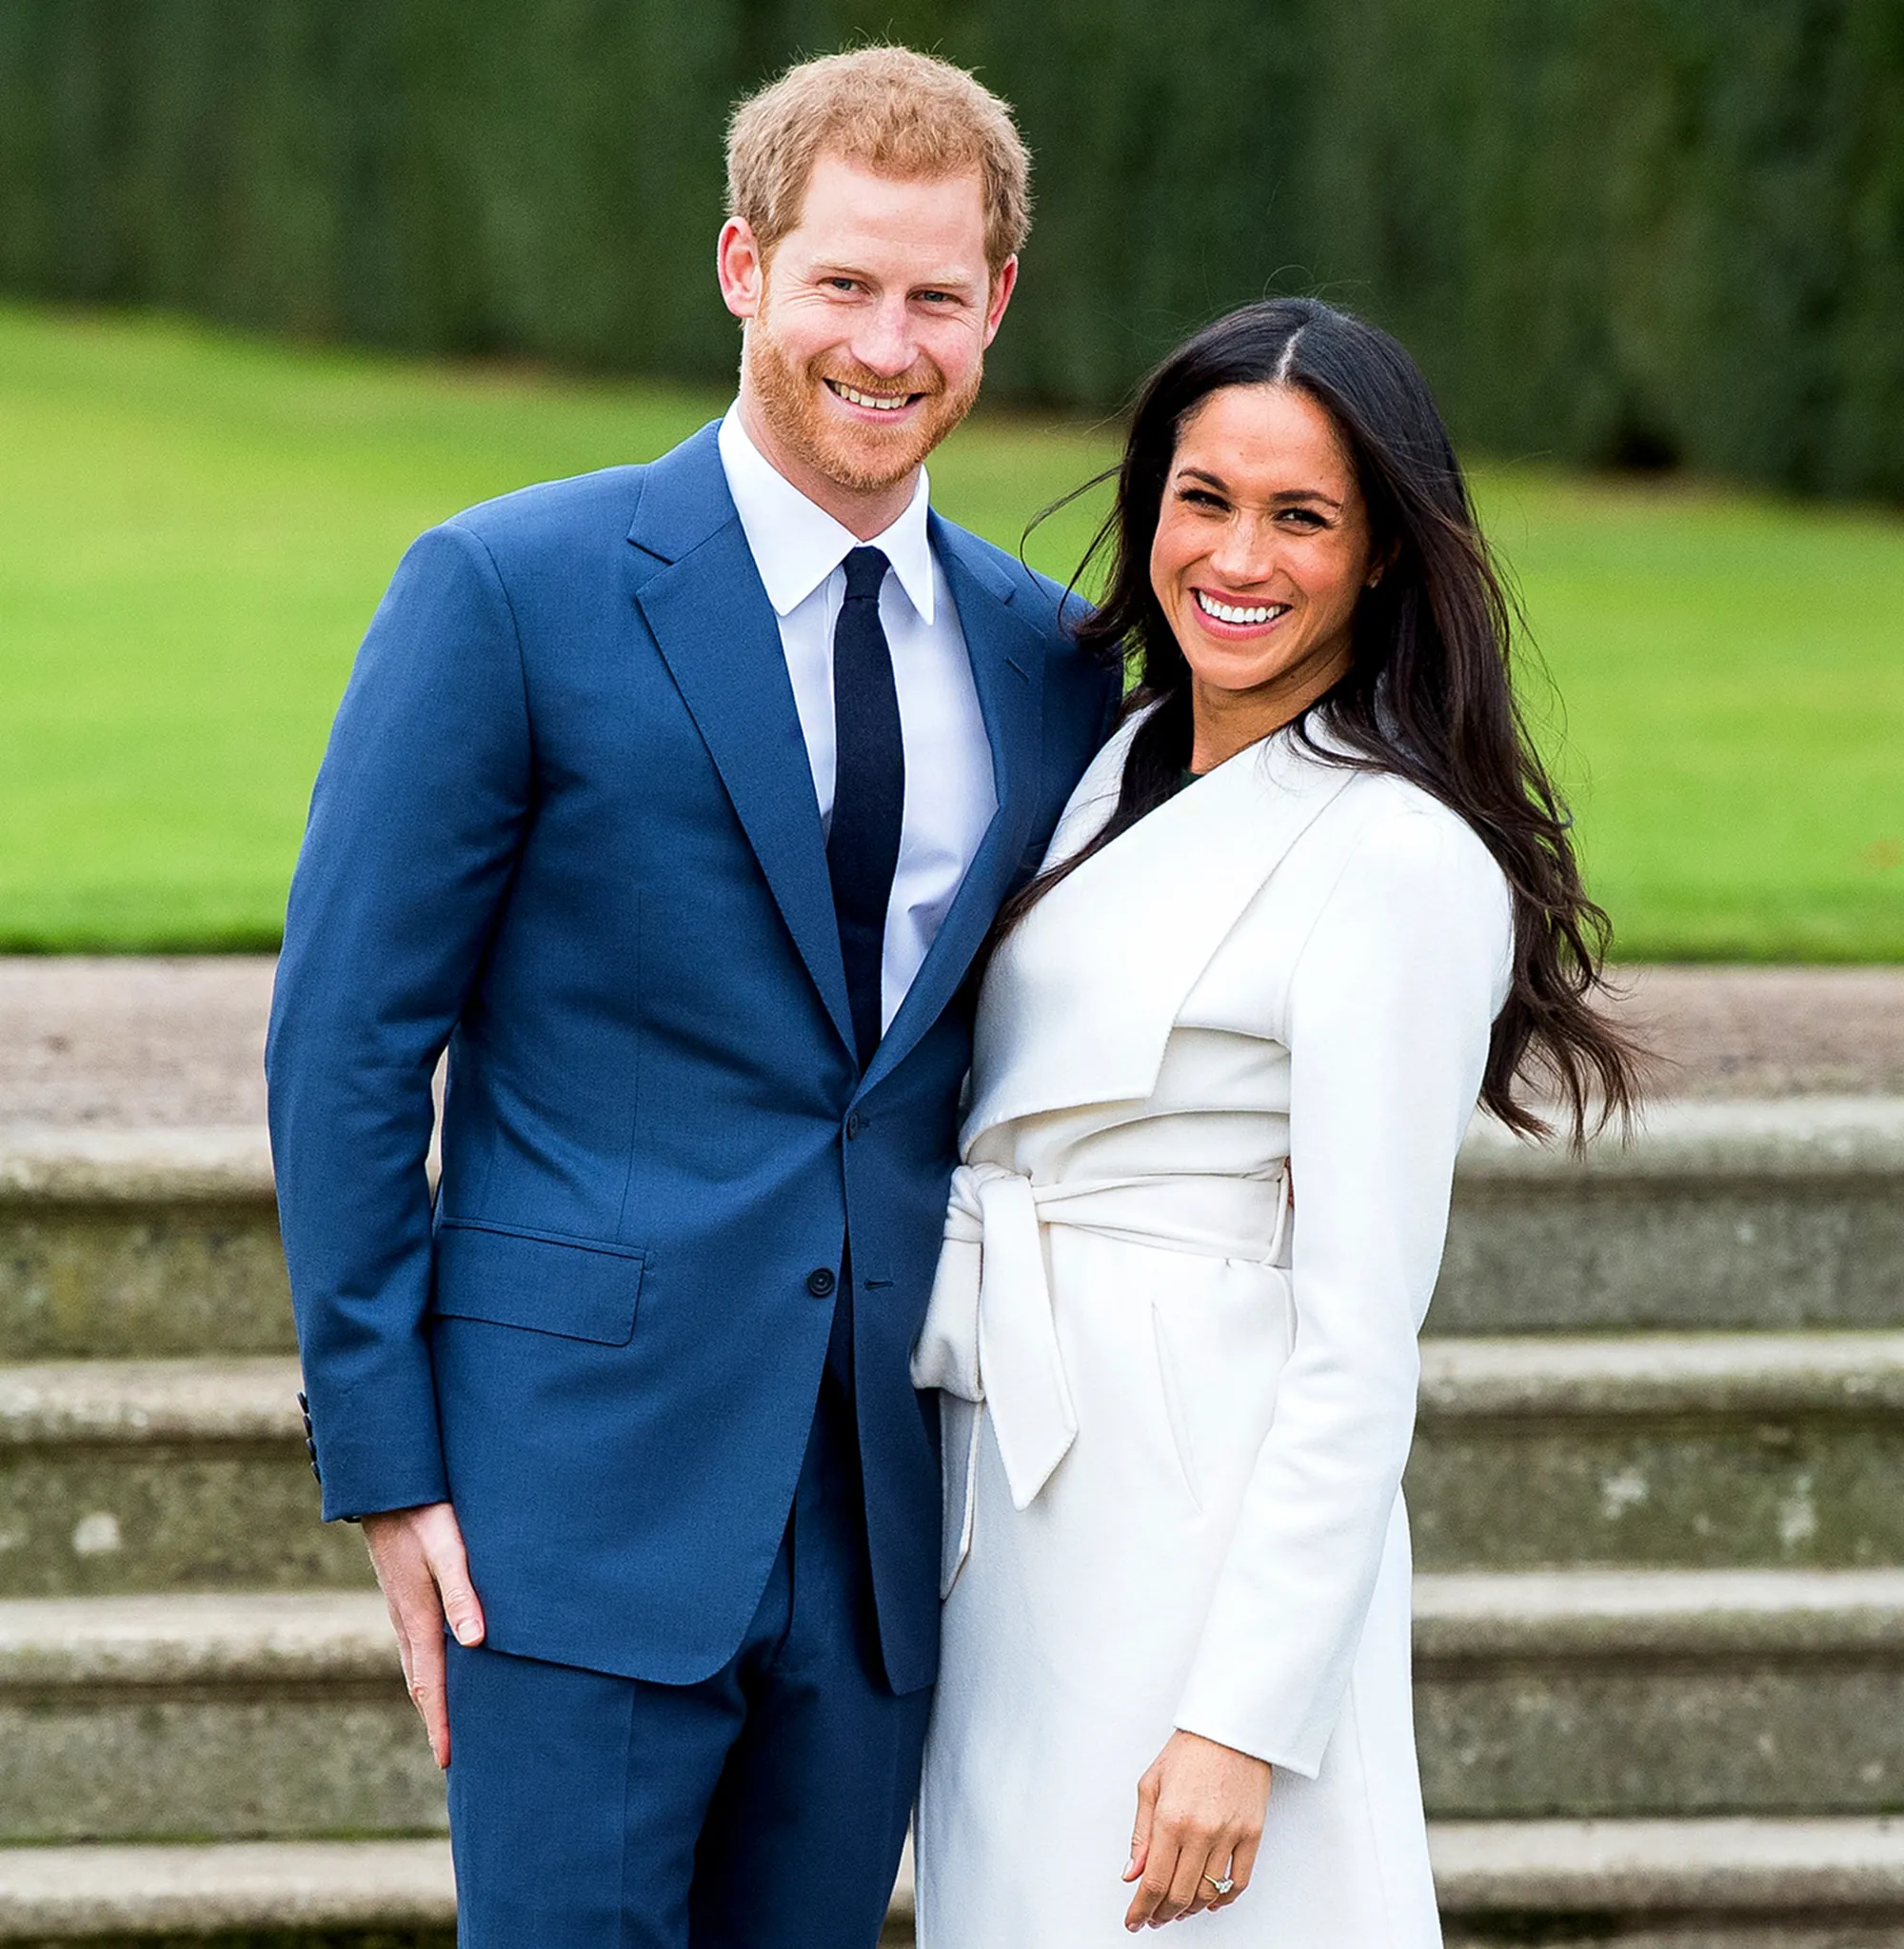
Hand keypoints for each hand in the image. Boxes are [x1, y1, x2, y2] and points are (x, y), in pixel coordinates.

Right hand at [361, 1501, 484, 1768]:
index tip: (447, 1761)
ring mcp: (402, 1609)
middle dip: (435, 1720)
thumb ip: (463, 1594)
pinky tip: (439, 1666)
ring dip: (430, 1697)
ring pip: (416, 1665)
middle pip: (421, 1683)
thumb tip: (476, 1643)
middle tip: (449, 1759)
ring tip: (444, 1724)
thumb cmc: (423, 1515)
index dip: (441, 1723)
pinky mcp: (404, 1594)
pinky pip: (416, 1644)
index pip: (431, 1684)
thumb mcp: (448, 1550)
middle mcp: (406, 1622)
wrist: (386, 1486)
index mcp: (417, 1619)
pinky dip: (426, 1668)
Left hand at [1122, 1730, 1270, 1928]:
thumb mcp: (1151, 1785)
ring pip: (1208, 1893)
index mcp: (1170, 1818)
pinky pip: (1239, 1881)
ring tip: (1177, 1909)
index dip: (1142, 1908)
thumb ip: (1140, 1834)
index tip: (1134, 1920)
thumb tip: (1132, 1874)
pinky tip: (1210, 1901)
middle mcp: (1200, 1831)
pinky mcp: (1252, 1834)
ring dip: (1190, 1909)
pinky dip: (1223, 1899)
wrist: (1230, 1728)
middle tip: (1153, 1917)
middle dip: (1162, 1914)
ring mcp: (1229, 1834)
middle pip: (1180, 1894)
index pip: (1154, 1881)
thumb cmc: (1189, 1750)